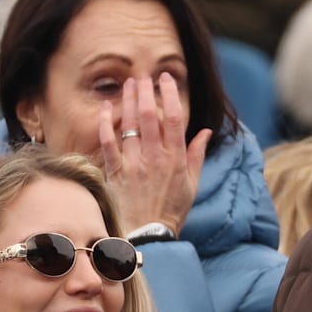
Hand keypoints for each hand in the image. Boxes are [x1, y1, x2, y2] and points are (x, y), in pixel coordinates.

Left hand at [99, 73, 210, 235]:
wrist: (148, 235)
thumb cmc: (171, 210)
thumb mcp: (192, 184)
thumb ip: (197, 155)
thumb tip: (205, 132)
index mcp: (176, 158)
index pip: (175, 118)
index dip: (169, 95)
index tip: (165, 79)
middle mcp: (155, 157)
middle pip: (150, 116)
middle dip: (146, 91)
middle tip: (143, 76)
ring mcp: (134, 163)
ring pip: (130, 125)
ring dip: (128, 101)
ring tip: (128, 84)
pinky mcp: (116, 171)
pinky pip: (108, 142)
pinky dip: (106, 123)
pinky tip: (105, 108)